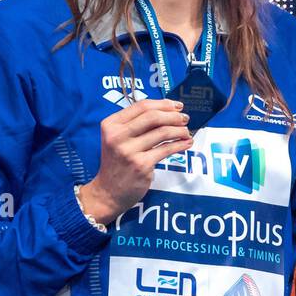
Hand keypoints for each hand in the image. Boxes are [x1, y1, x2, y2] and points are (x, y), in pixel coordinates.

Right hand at [79, 98, 192, 223]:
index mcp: (111, 125)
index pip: (141, 106)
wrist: (108, 192)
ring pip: (162, 132)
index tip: (177, 106)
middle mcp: (117, 136)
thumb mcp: (118, 139)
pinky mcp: (141, 165)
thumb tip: (167, 110)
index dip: (163, 104)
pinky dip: (180, 144)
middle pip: (153, 116)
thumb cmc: (117, 162)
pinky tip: (187, 143)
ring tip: (186, 131)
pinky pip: (166, 150)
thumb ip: (136, 124)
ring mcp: (129, 151)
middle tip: (185, 118)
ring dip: (179, 130)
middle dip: (173, 115)